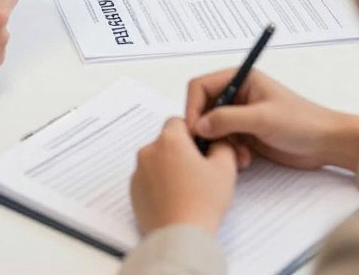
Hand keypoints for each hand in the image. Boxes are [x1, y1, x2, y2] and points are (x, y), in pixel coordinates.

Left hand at [131, 117, 236, 234]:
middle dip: (180, 153)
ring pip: (156, 161)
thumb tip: (217, 141)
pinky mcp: (134, 191)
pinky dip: (158, 186)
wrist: (181, 236)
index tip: (201, 149)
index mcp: (169, 140)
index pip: (178, 122)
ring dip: (168, 169)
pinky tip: (174, 200)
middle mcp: (149, 151)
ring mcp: (138, 172)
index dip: (192, 134)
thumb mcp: (225, 169)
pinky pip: (147, 180)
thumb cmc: (202, 203)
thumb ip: (222, 145)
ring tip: (186, 191)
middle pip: (166, 142)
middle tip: (198, 173)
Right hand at [186, 69, 358, 171]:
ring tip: (238, 156)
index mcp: (240, 78)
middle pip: (203, 108)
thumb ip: (227, 119)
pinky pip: (224, 142)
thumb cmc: (301, 122)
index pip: (200, 86)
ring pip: (212, 128)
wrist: (326, 144)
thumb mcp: (262, 118)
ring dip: (220, 144)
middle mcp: (236, 94)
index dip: (193, 106)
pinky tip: (245, 160)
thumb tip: (198, 125)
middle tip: (211, 147)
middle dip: (206, 129)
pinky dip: (229, 152)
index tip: (194, 129)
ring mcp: (240, 115)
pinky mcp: (246, 133)